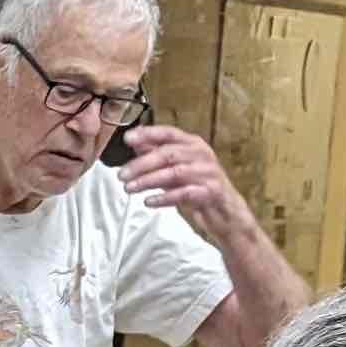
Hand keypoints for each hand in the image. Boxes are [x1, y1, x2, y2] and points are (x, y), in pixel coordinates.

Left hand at [113, 125, 253, 247]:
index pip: (169, 133)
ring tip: (129, 189)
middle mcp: (202, 154)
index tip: (127, 138)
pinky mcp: (211, 192)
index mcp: (193, 144)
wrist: (224, 212)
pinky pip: (184, 194)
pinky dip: (164, 198)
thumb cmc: (197, 188)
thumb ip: (157, 155)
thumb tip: (135, 142)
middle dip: (142, 164)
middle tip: (121, 175)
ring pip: (174, 173)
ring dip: (148, 181)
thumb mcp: (175, 169)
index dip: (148, 134)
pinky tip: (148, 201)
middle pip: (168, 154)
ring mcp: (208, 173)